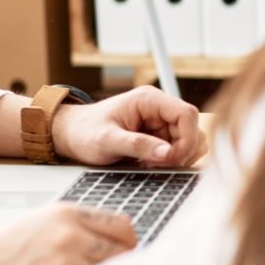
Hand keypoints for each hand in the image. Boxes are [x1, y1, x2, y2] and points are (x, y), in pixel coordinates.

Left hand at [52, 85, 205, 167]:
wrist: (72, 135)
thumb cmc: (84, 132)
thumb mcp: (107, 140)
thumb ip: (138, 145)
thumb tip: (167, 153)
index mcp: (149, 100)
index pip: (187, 114)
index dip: (187, 138)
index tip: (173, 159)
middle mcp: (159, 108)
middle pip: (192, 129)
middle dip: (181, 151)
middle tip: (157, 164)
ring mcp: (160, 122)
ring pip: (188, 140)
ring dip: (176, 156)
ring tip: (150, 163)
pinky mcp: (158, 135)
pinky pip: (177, 148)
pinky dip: (169, 160)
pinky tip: (149, 163)